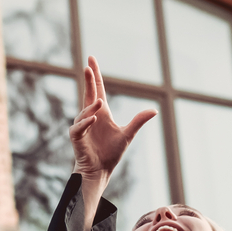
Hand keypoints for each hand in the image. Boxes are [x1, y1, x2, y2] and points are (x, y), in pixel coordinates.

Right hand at [68, 57, 154, 181]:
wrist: (100, 170)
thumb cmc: (111, 153)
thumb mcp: (127, 134)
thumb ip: (138, 121)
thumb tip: (154, 110)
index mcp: (102, 113)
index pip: (97, 89)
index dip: (95, 75)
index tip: (91, 60)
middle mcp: (90, 116)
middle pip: (88, 93)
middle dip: (88, 79)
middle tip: (88, 66)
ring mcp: (82, 125)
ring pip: (85, 111)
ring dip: (92, 106)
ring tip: (100, 102)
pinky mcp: (77, 137)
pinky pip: (79, 126)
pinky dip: (86, 122)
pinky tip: (94, 118)